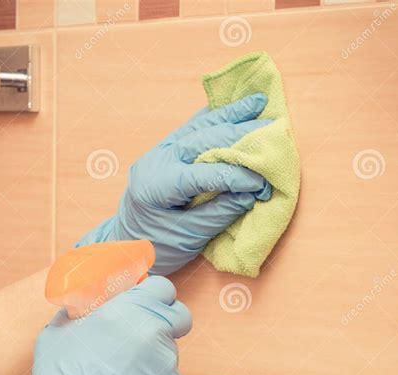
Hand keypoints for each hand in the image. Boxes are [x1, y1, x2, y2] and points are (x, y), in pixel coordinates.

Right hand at [0, 277, 191, 374]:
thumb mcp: (59, 333)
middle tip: (143, 337)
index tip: (145, 304)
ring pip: (169, 355)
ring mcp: (169, 367)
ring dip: (153, 361)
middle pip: (179, 317)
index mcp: (131, 311)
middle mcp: (157, 334)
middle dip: (167, 322)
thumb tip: (85, 302)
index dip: (154, 295)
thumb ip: (81, 310)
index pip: (163, 288)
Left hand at [76, 94, 271, 274]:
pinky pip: (193, 128)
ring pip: (198, 127)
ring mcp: (159, 152)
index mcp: (158, 185)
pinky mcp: (165, 151)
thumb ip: (221, 213)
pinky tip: (234, 108)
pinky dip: (215, 117)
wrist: (125, 246)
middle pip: (203, 141)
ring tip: (259, 103)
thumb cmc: (155, 248)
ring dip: (231, 115)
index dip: (236, 175)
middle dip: (240, 135)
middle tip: (272, 131)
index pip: (204, 174)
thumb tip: (253, 191)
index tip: (263, 180)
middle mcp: (157, 161)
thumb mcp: (189, 237)